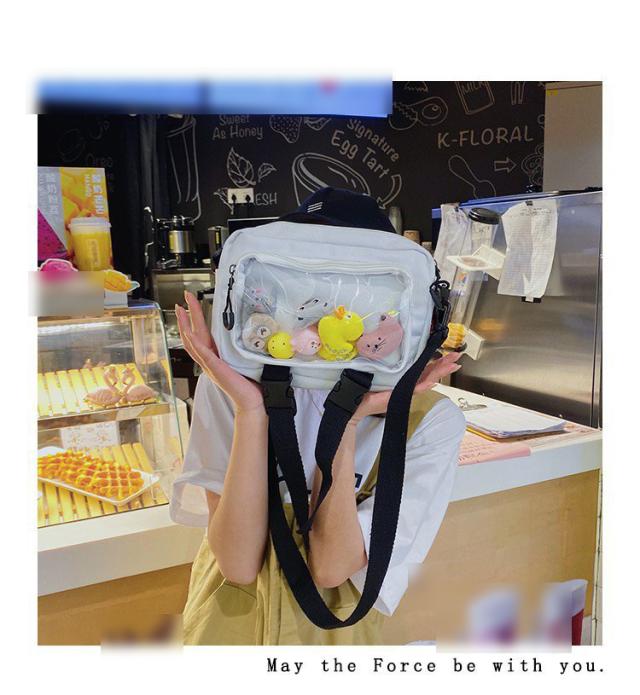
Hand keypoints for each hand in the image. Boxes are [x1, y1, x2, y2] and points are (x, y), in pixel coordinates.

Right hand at [175, 291, 263, 413]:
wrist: (249, 400)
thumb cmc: (248, 384)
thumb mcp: (242, 360)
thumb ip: (239, 347)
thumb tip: (247, 330)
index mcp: (214, 357)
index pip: (200, 334)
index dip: (193, 319)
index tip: (190, 304)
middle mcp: (208, 360)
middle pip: (191, 335)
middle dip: (186, 316)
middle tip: (182, 299)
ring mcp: (209, 365)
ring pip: (192, 342)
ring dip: (185, 325)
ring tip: (181, 310)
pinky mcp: (216, 369)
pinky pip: (202, 354)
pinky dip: (194, 343)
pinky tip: (189, 333)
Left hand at [351, 351, 461, 423]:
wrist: (358, 402)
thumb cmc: (367, 386)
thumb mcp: (381, 369)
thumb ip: (389, 360)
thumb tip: (392, 343)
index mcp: (405, 376)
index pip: (424, 367)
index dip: (437, 360)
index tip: (447, 352)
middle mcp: (408, 383)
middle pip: (430, 372)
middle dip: (444, 364)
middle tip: (457, 356)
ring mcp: (406, 390)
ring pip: (428, 380)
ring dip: (441, 372)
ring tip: (453, 365)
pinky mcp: (401, 396)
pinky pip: (416, 389)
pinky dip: (426, 385)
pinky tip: (435, 381)